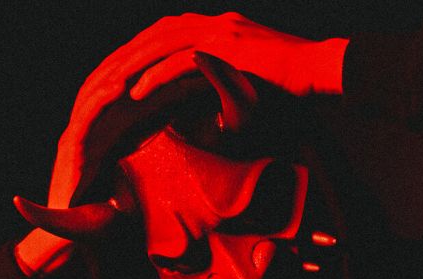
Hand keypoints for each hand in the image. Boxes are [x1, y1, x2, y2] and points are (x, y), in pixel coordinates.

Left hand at [48, 12, 347, 209]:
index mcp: (216, 29)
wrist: (323, 72)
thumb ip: (225, 86)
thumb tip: (210, 110)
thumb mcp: (250, 82)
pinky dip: (158, 76)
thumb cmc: (294, 85)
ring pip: (161, 45)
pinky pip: (182, 61)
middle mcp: (213, 24)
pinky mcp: (227, 49)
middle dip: (124, 58)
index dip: (138, 56)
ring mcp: (220, 33)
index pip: (165, 37)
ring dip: (132, 66)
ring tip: (109, 89)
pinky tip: (138, 93)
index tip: (117, 78)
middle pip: (154, 36)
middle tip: (99, 83)